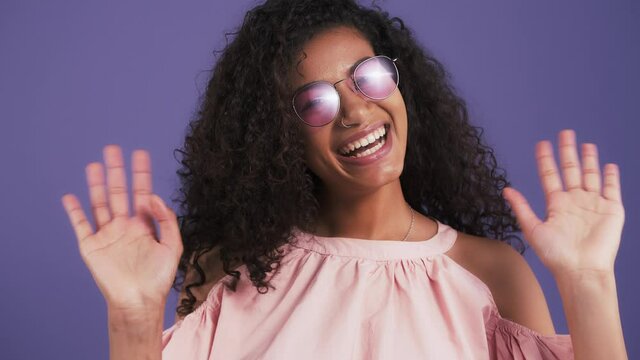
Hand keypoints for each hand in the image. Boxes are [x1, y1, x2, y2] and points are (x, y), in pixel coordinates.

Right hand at [61, 145, 182, 311]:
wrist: (139, 301)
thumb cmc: (158, 278)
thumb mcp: (172, 246)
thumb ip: (167, 220)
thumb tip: (153, 196)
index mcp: (144, 225)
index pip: (142, 193)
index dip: (141, 174)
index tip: (140, 154)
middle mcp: (124, 226)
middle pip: (118, 192)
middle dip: (116, 171)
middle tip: (113, 148)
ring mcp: (107, 235)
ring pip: (99, 203)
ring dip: (96, 184)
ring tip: (94, 165)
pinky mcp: (91, 247)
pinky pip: (81, 225)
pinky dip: (74, 211)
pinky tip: (71, 197)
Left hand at [502, 129, 624, 275]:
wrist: (581, 270)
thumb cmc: (556, 255)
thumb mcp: (534, 229)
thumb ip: (522, 208)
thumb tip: (506, 190)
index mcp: (556, 204)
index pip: (550, 175)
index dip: (546, 159)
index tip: (542, 143)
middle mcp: (575, 201)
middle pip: (571, 170)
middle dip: (568, 151)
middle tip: (565, 133)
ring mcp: (593, 204)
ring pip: (591, 176)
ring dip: (589, 160)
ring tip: (586, 144)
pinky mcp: (612, 210)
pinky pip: (612, 189)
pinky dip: (611, 177)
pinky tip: (609, 165)